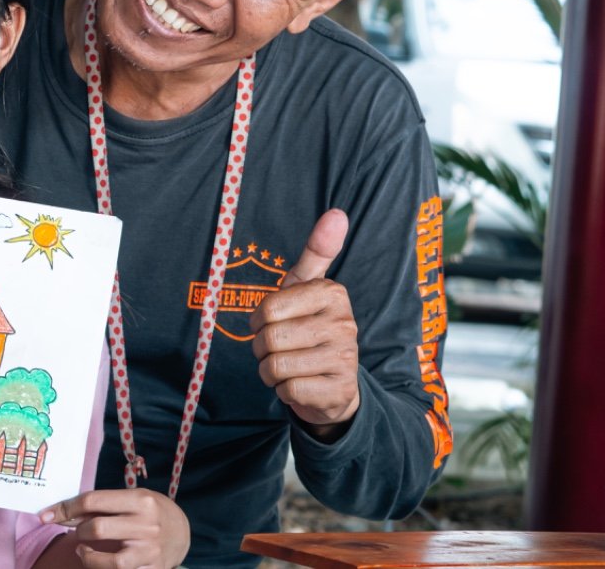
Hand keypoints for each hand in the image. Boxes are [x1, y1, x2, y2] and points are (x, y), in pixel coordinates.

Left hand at [42, 488, 189, 567]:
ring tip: (83, 551)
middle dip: (78, 530)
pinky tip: (98, 563)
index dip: (65, 508)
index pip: (93, 501)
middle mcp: (147, 525)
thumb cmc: (149, 511)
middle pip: (97, 529)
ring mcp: (150, 551)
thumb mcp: (131, 499)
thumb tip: (64, 513)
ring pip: (110, 562)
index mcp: (140, 500)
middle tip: (76, 532)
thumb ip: (102, 506)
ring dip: (88, 558)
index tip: (45, 515)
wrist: (182, 532)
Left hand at [249, 208, 360, 436]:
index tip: (271, 323)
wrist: (335, 384)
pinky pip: (288, 391)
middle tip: (279, 349)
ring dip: (271, 372)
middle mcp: (344, 325)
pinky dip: (284, 391)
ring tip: (289, 366)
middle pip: (270, 340)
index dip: (259, 321)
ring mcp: (345, 360)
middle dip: (262, 350)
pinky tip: (301, 384)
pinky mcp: (340, 391)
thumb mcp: (308, 288)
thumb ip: (318, 251)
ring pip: (276, 367)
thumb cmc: (311, 327)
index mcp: (333, 294)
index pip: (268, 309)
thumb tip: (337, 213)